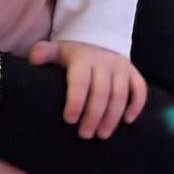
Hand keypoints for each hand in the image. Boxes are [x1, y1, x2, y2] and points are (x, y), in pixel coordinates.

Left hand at [28, 40, 146, 139]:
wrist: (100, 38)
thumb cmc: (75, 53)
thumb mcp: (59, 50)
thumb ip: (45, 52)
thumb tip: (33, 58)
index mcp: (83, 59)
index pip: (80, 81)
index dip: (75, 101)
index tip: (69, 120)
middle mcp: (104, 62)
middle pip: (101, 92)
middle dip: (93, 116)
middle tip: (85, 134)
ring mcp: (121, 67)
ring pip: (120, 94)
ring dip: (112, 116)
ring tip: (102, 134)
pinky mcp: (133, 72)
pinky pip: (139, 89)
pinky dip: (136, 105)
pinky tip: (128, 121)